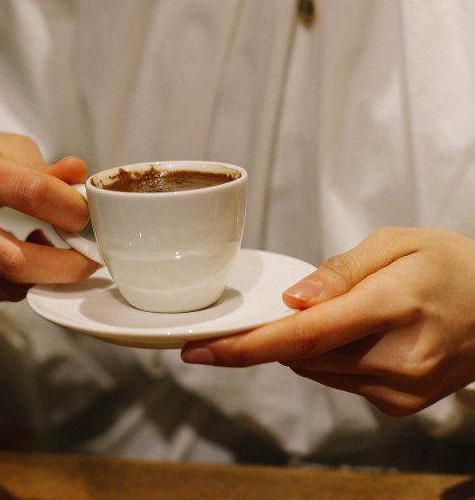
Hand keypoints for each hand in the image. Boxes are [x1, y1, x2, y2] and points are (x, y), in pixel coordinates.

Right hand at [0, 131, 98, 307]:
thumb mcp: (1, 150)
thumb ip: (42, 167)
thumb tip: (78, 176)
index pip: (29, 191)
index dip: (69, 208)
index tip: (86, 215)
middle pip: (14, 259)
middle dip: (64, 267)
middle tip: (89, 259)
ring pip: (5, 286)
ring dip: (41, 276)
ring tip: (49, 253)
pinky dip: (16, 284)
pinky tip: (16, 261)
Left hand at [182, 228, 474, 415]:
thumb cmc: (451, 265)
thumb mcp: (396, 243)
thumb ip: (338, 273)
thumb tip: (291, 301)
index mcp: (395, 306)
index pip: (303, 336)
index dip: (243, 347)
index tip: (198, 351)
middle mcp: (397, 358)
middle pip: (300, 355)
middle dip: (271, 335)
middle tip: (276, 308)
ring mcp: (400, 389)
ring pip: (314, 369)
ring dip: (304, 345)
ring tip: (341, 313)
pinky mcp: (400, 404)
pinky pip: (337, 380)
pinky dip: (328, 358)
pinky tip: (356, 334)